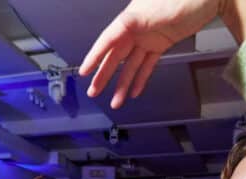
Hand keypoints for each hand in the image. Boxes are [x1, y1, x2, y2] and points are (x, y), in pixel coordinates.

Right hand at [79, 0, 222, 108]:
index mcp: (131, 18)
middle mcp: (136, 29)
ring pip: (131, 64)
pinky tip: (135, 91)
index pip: (108, 40)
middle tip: (94, 92)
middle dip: (104, 75)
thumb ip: (136, 20)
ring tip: (116, 102)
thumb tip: (123, 26)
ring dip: (123, 84)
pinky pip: (147, 64)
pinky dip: (141, 78)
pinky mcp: (161, 44)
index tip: (84, 71)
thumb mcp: (154, 7)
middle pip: (116, 55)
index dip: (95, 56)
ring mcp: (148, 37)